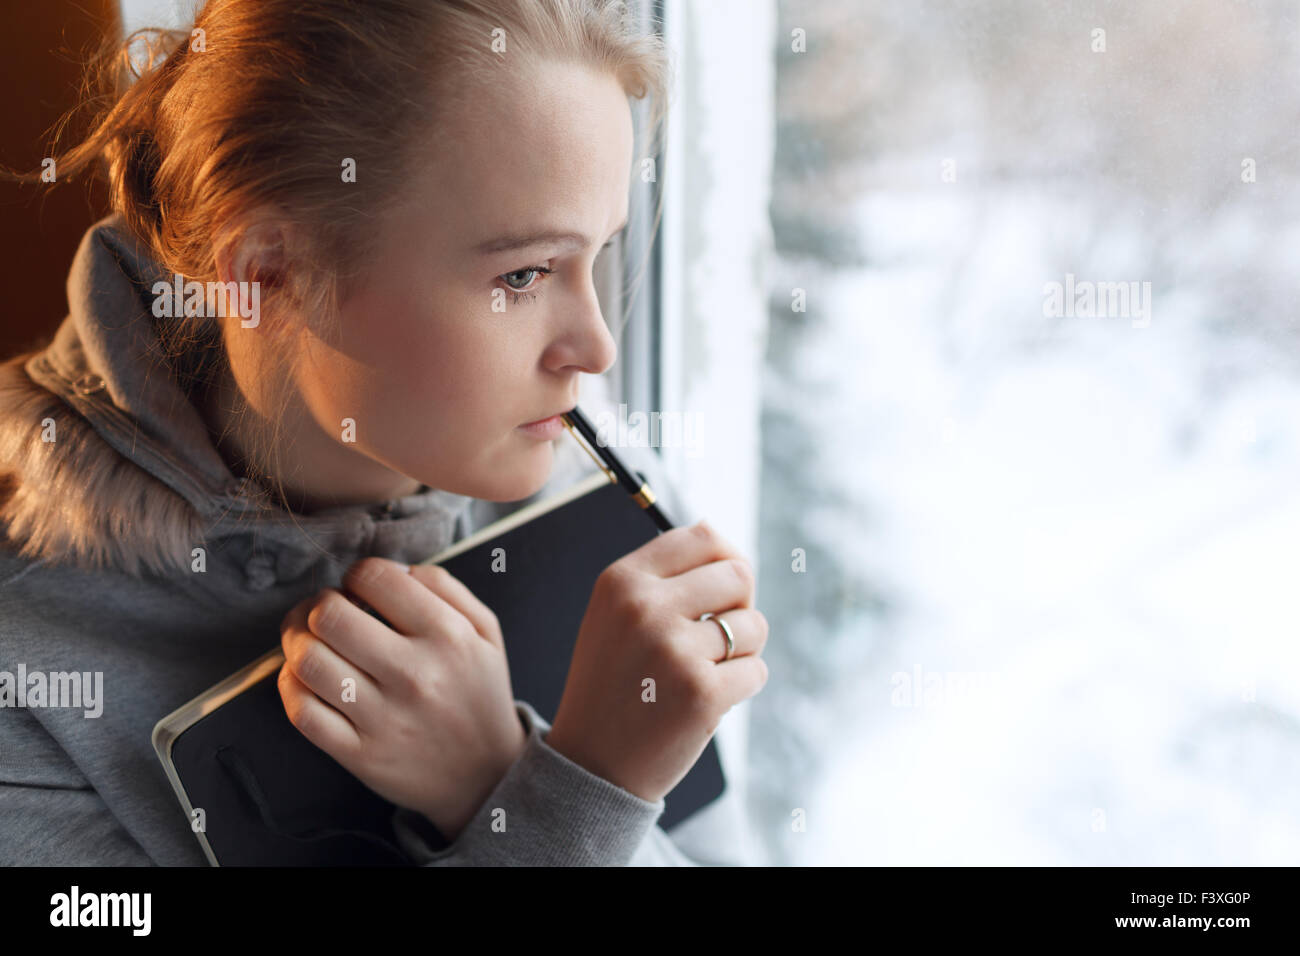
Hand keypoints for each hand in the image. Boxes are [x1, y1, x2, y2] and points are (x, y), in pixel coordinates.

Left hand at [277, 557, 525, 840]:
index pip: (374, 578)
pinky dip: (290, 686)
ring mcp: (384, 717)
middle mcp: (414, 674)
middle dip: (317, 605)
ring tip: (307, 640)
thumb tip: (392, 569)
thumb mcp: (485, 631)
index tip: (359, 589)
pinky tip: (304, 678)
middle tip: (324, 612)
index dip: (357, 574)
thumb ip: (445, 587)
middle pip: (329, 616)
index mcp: (447, 635)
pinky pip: (302, 712)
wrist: (486, 774)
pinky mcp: (360, 754)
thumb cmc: (478, 693)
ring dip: (296, 641)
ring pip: (308, 661)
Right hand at [545, 521, 769, 803]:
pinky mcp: (702, 693)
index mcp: (622, 581)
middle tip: (715, 637)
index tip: (719, 590)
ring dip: (742, 651)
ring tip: (704, 672)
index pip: (703, 536)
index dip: (725, 560)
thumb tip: (722, 539)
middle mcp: (645, 607)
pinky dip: (742, 686)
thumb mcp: (616, 616)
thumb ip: (665, 576)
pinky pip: (756, 670)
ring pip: (753, 625)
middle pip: (738, 574)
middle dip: (739, 605)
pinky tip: (707, 700)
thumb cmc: (614, 684)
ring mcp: (673, 650)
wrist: (591, 764)